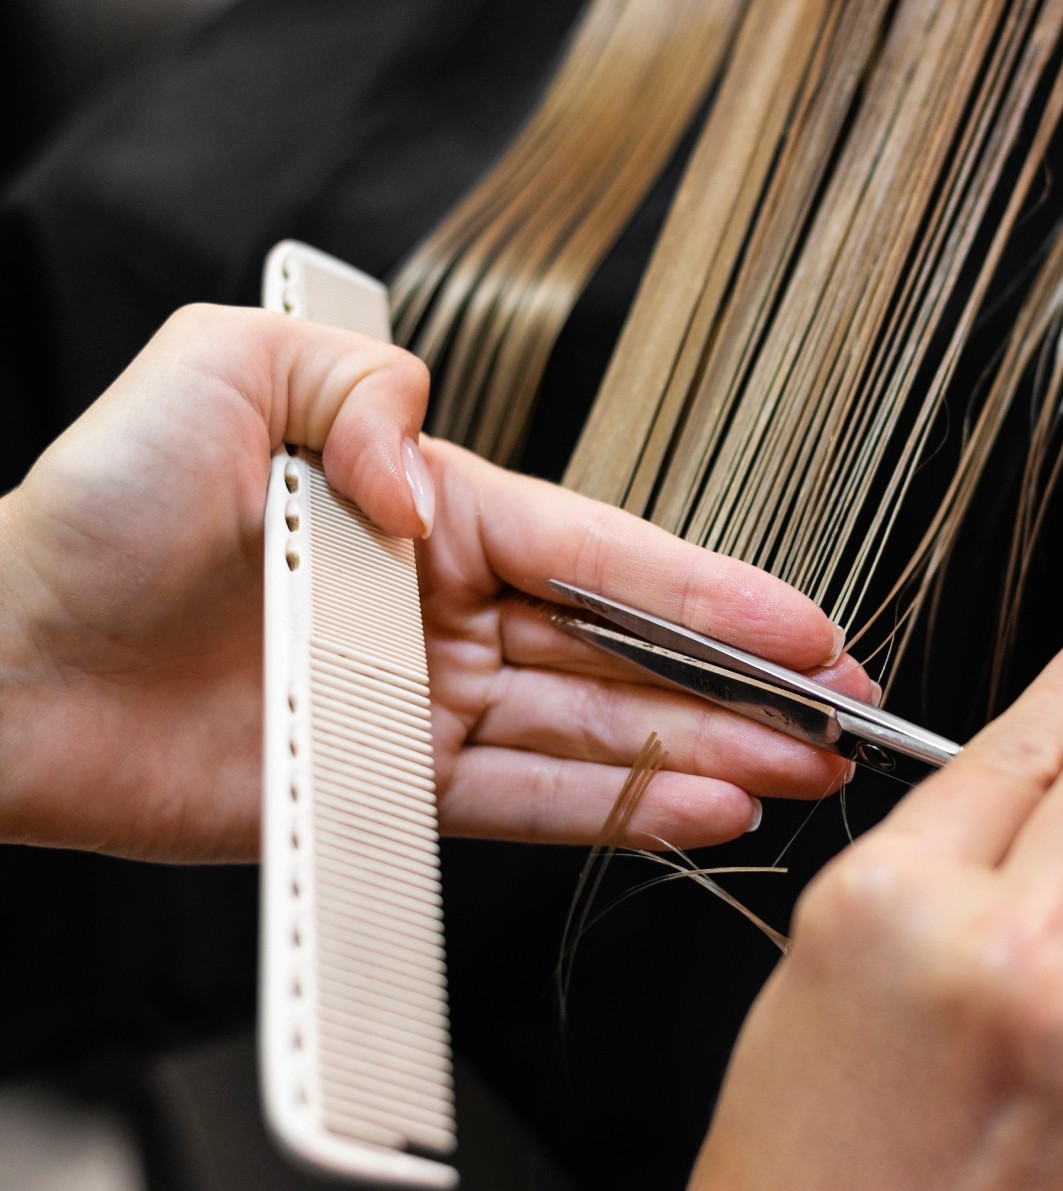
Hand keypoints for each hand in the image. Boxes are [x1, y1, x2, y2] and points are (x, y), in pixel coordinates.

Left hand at [0, 305, 867, 859]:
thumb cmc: (93, 513)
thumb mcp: (228, 377)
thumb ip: (365, 397)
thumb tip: (443, 497)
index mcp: (435, 511)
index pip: (608, 555)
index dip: (716, 594)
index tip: (810, 628)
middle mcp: (447, 610)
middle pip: (626, 651)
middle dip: (742, 685)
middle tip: (840, 718)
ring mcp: (426, 706)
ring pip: (594, 732)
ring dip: (701, 754)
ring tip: (797, 777)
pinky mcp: (390, 790)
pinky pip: (522, 804)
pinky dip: (611, 811)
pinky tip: (694, 813)